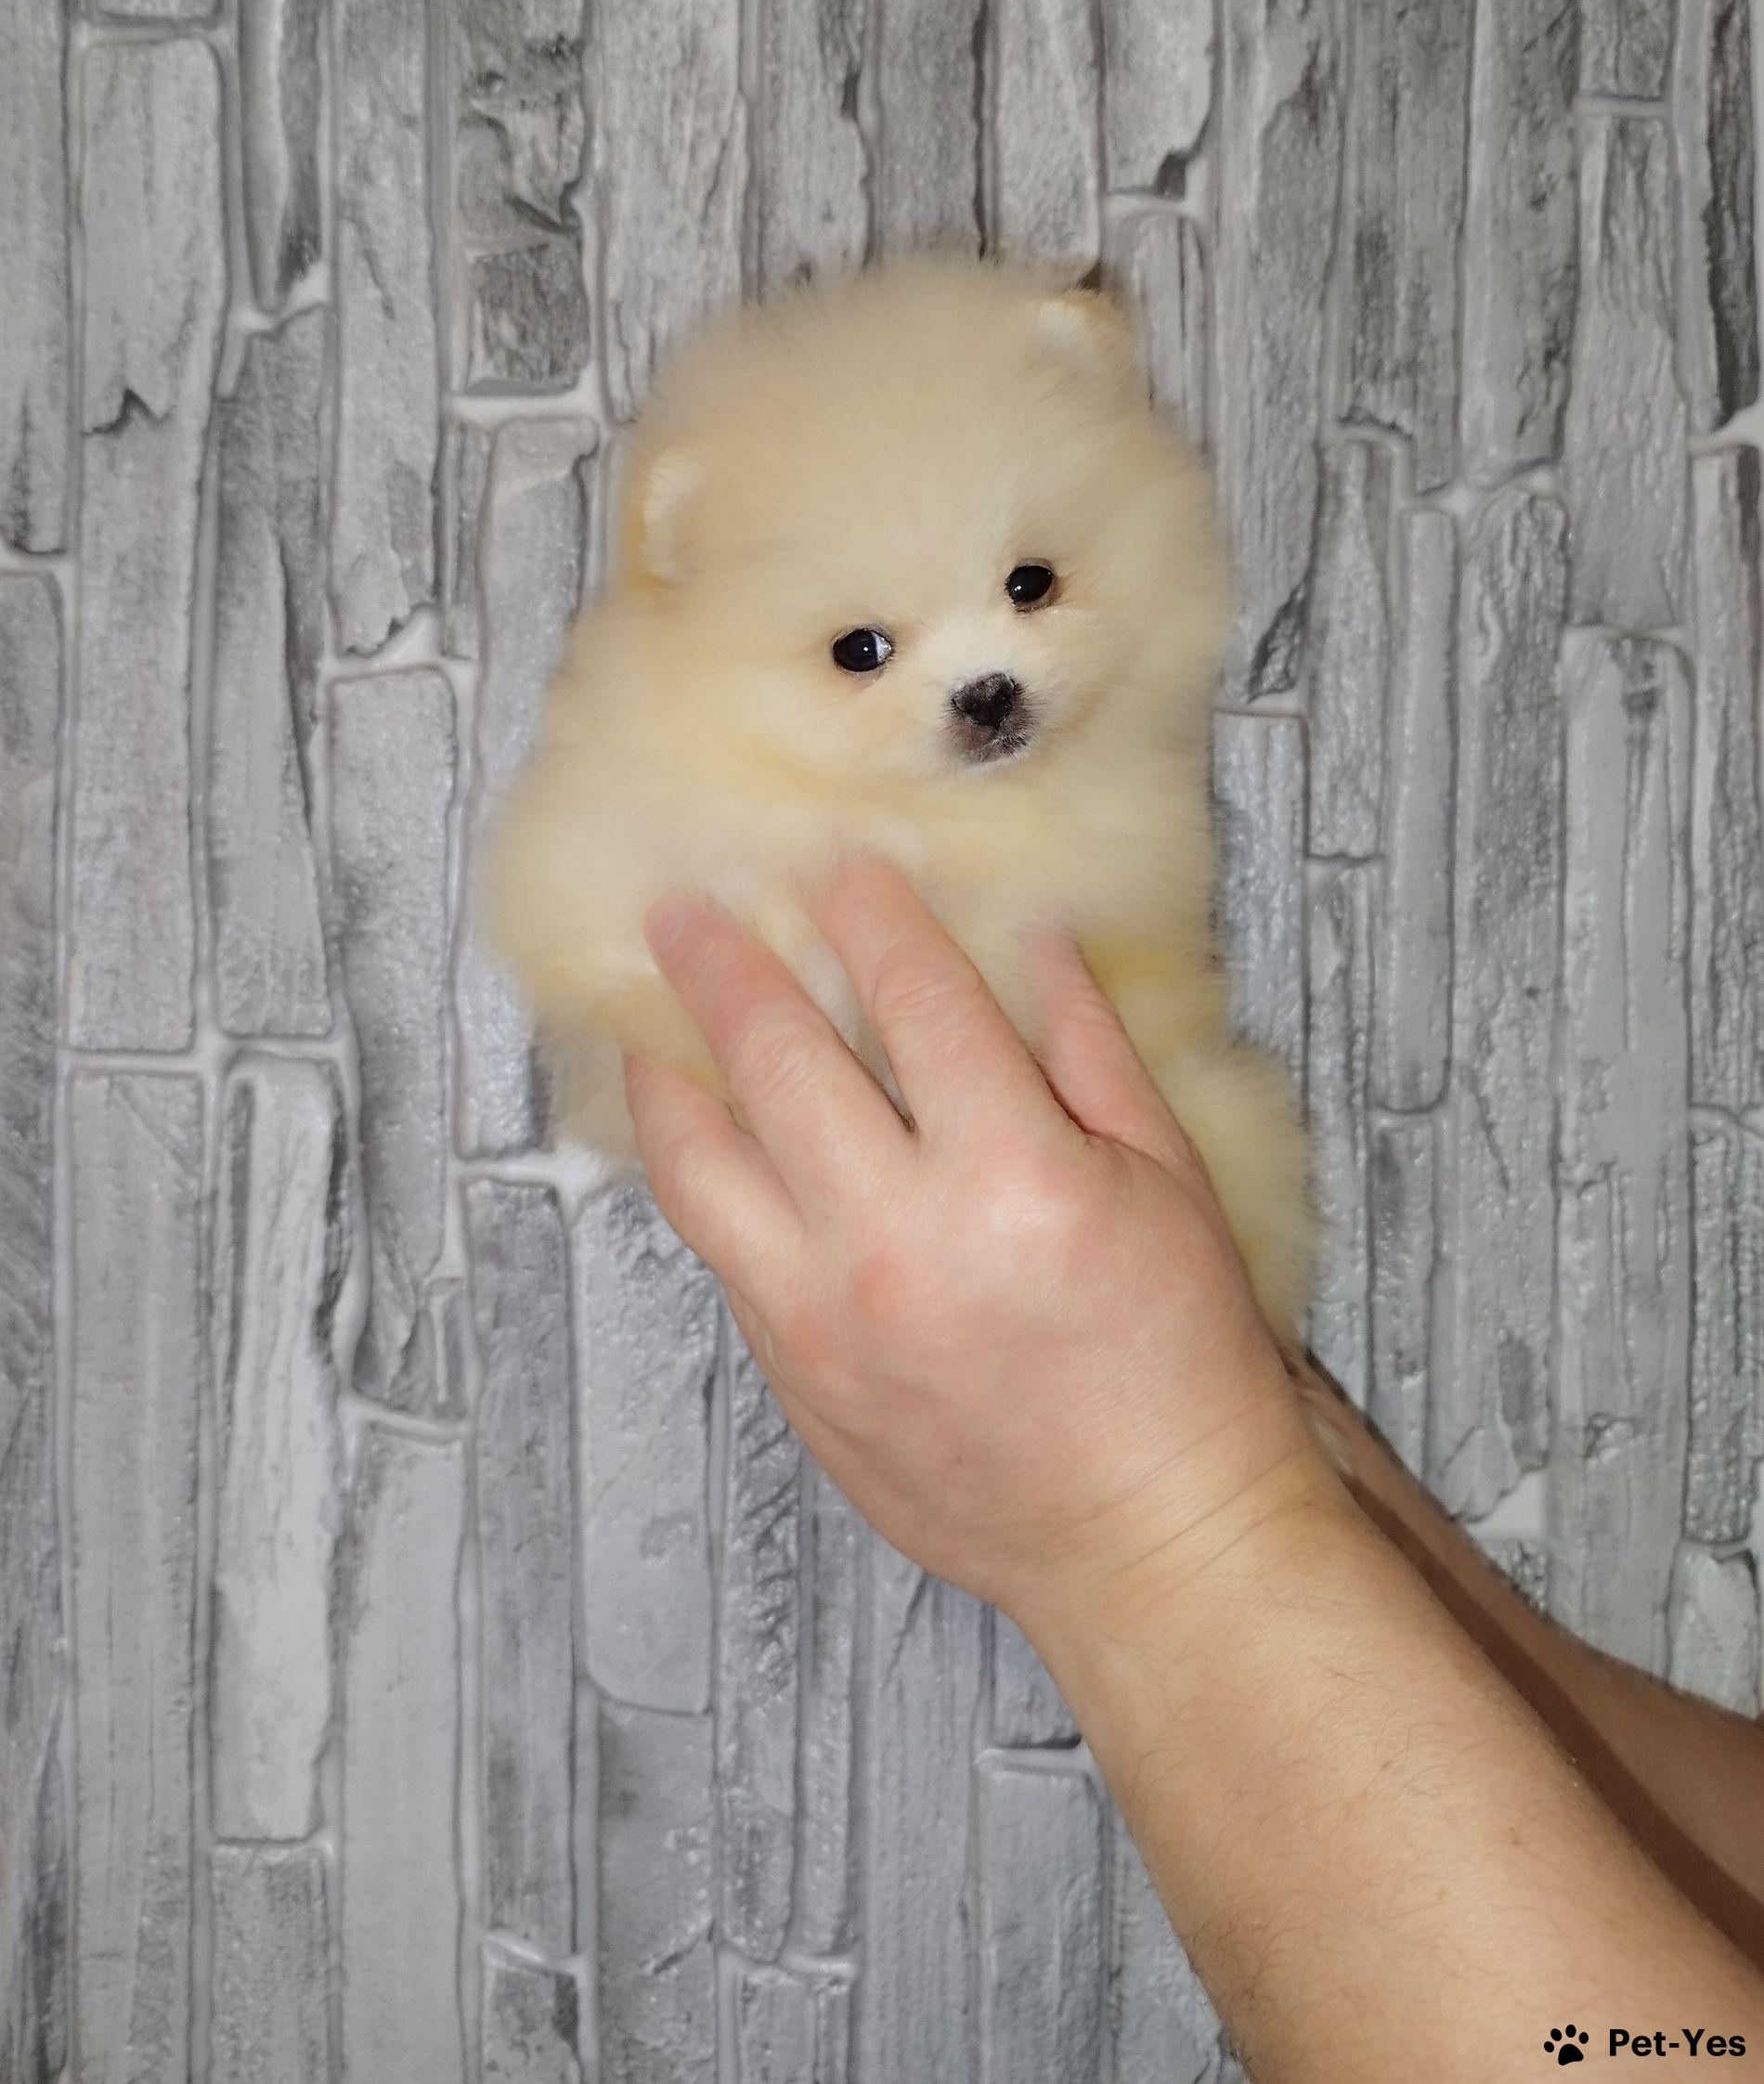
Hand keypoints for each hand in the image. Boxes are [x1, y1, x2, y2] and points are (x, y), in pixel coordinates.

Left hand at [625, 858, 1333, 1640]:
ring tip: (642, 1017)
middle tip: (683, 906)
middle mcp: (897, 1241)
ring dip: (665, 1073)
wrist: (1148, 1540)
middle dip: (724, 964)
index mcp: (1010, 1176)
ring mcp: (827, 1317)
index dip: (870, 913)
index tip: (835, 862)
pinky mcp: (796, 1377)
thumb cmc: (1178, 1362)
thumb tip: (1033, 937)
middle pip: (778, 1061)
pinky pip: (718, 1250)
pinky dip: (694, 1176)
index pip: (915, 999)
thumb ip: (1089, 1048)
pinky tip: (691, 1133)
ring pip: (702, 1166)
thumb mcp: (1166, 1181)